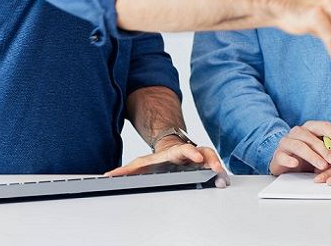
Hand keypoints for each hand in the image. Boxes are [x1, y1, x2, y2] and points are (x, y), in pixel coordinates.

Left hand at [106, 142, 230, 187]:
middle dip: (210, 159)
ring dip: (217, 166)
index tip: (196, 158)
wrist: (169, 151)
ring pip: (211, 158)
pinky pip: (215, 167)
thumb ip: (125, 171)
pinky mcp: (204, 166)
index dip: (190, 153)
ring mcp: (198, 159)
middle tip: (216, 169)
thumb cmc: (156, 161)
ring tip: (222, 177)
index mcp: (174, 153)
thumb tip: (107, 176)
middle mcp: (188, 154)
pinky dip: (220, 173)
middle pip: (203, 152)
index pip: (183, 150)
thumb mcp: (140, 165)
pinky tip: (223, 181)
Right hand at [269, 121, 330, 174]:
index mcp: (310, 128)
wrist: (288, 165)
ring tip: (322, 166)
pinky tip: (296, 164)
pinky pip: (282, 156)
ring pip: (298, 145)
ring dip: (312, 155)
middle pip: (310, 136)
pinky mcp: (278, 156)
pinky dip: (289, 160)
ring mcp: (286, 143)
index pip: (323, 126)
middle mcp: (297, 132)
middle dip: (324, 148)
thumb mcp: (324, 148)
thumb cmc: (308, 155)